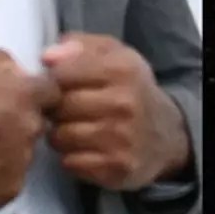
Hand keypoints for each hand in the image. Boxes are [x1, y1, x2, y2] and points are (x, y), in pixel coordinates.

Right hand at [0, 49, 60, 212]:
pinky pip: (13, 175)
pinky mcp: (11, 188)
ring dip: (9, 146)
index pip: (53, 92)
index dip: (37, 94)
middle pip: (37, 121)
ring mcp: (21, 160)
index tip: (22, 98)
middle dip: (20, 119)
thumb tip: (19, 68)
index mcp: (21, 94)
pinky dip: (0, 170)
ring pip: (25, 150)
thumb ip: (0, 60)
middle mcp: (28, 127)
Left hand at [41, 33, 191, 190]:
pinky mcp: (117, 168)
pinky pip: (69, 162)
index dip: (52, 80)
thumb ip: (78, 45)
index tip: (60, 84)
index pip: (61, 73)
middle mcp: (124, 104)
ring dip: (59, 134)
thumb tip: (47, 57)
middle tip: (65, 109)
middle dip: (54, 108)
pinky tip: (84, 148)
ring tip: (74, 127)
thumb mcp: (111, 54)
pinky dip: (70, 156)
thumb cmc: (128, 88)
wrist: (166, 134)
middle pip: (59, 106)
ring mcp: (121, 139)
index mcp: (121, 69)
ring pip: (59, 136)